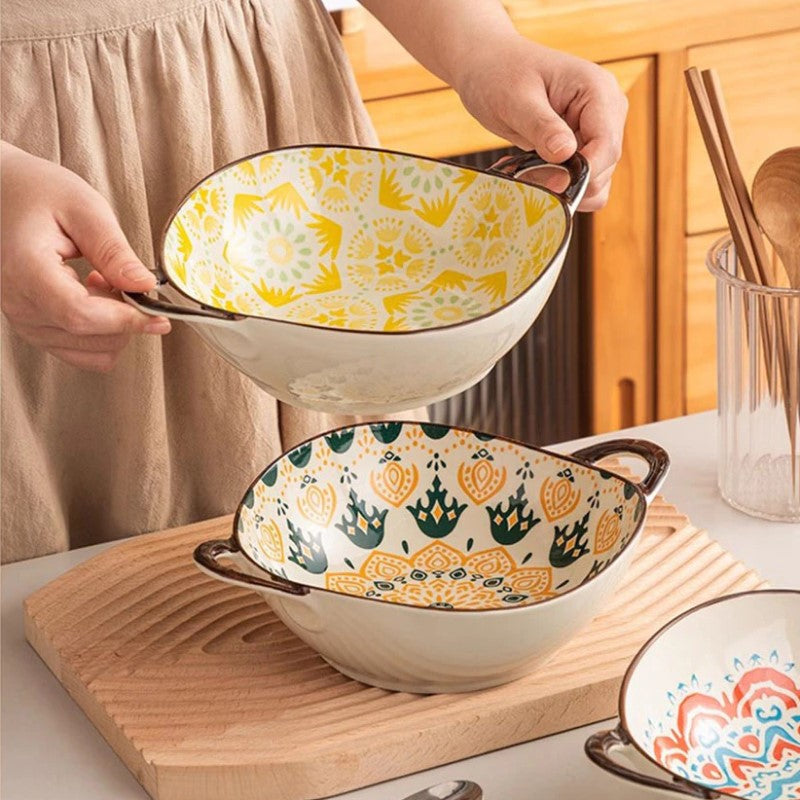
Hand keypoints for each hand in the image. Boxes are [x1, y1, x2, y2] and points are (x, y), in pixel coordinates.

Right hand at [1, 142, 169, 370]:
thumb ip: (115, 251)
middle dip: (125, 319)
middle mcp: (18, 303)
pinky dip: (103, 334)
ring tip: (107, 284)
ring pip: (90, 352)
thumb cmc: (39, 195)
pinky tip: (98, 299)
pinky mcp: (35, 329)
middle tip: (130, 282)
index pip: (80, 315)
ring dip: (114, 327)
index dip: (125, 320)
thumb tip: (145, 286)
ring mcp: (24, 321)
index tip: (158, 316)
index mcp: (26, 269)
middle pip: (88, 336)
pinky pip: (82, 353)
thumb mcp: (85, 209)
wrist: (6, 196)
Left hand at [453, 37, 628, 210]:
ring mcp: (596, 130)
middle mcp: (606, 111)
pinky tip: (531, 174)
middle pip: (604, 167)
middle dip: (568, 181)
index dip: (584, 172)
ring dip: (561, 187)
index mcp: (598, 90)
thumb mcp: (515, 99)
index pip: (607, 145)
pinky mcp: (582, 146)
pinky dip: (557, 186)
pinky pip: (579, 180)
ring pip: (594, 179)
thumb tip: (565, 153)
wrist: (488, 67)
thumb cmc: (499, 73)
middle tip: (526, 178)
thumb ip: (541, 127)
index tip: (552, 185)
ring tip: (525, 173)